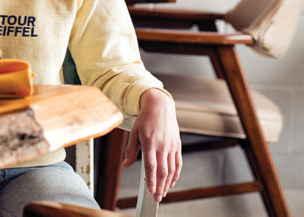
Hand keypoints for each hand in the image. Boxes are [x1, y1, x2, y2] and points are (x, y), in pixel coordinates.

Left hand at [124, 88, 181, 202]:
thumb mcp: (134, 132)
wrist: (160, 106)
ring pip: (171, 169)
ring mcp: (171, 146)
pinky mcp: (177, 145)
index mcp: (150, 142)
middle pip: (163, 170)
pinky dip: (176, 174)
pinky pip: (178, 163)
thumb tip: (126, 165)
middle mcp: (162, 145)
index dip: (151, 179)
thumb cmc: (145, 119)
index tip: (151, 190)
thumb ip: (131, 150)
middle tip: (157, 197)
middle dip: (160, 186)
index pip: (151, 165)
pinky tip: (172, 181)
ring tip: (163, 193)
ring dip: (167, 183)